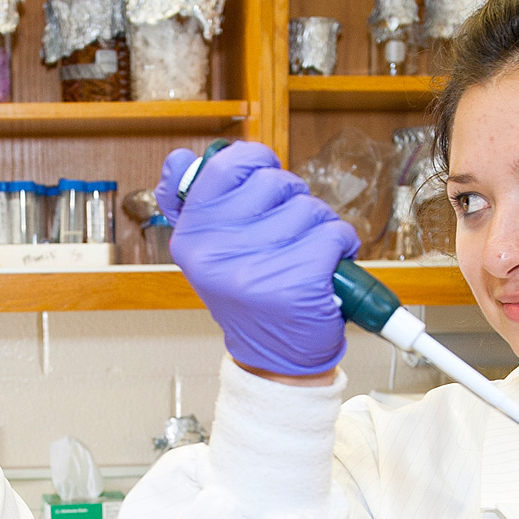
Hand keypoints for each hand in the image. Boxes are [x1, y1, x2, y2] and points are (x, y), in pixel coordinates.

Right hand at [155, 140, 354, 380]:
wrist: (274, 358)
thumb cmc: (250, 297)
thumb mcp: (209, 251)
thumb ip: (199, 203)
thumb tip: (179, 160)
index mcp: (192, 237)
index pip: (228, 164)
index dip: (257, 164)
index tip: (263, 187)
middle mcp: (219, 252)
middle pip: (276, 182)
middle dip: (291, 203)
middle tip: (283, 241)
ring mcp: (259, 268)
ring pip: (309, 207)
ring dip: (317, 228)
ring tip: (302, 259)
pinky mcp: (299, 282)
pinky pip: (335, 234)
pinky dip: (340, 247)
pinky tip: (324, 270)